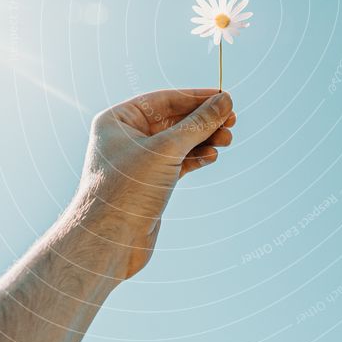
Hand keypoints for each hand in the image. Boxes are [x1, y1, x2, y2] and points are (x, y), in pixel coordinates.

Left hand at [74, 89, 234, 278]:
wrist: (109, 243)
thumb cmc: (127, 191)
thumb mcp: (166, 150)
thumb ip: (198, 124)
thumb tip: (225, 101)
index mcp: (118, 120)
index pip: (164, 100)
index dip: (196, 97)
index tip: (225, 97)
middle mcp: (126, 138)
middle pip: (174, 120)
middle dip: (203, 121)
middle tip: (232, 121)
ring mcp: (139, 162)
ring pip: (179, 142)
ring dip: (204, 139)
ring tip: (227, 139)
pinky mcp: (150, 183)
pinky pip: (178, 162)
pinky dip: (196, 158)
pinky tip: (212, 156)